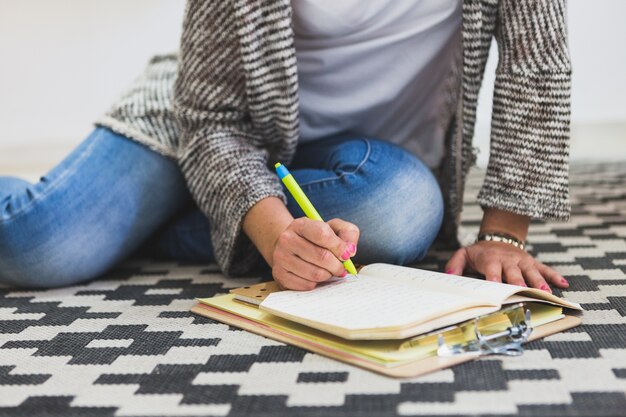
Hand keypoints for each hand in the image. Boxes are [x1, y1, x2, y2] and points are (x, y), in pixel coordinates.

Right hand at [272, 217, 358, 290]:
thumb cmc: (316, 239)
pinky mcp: (280, 275)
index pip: (323, 234)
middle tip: (341, 267)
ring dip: (328, 275)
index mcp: (300, 224)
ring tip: (329, 270)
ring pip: (315, 274)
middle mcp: (287, 239)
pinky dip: (317, 283)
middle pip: (322, 256)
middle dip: (337, 265)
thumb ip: (348, 233)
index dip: (339, 247)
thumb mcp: (333, 228)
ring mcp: (281, 258)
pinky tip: (316, 276)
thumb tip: (350, 250)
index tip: (346, 254)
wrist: (291, 248)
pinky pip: (307, 285)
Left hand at [445, 241, 568, 291]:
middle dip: (518, 281)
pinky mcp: (532, 262)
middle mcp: (508, 260)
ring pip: (532, 271)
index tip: (496, 287)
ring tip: (546, 292)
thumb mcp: (464, 255)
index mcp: (491, 259)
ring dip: (539, 281)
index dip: (494, 278)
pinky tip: (564, 284)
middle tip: (521, 290)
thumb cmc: (479, 253)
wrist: (497, 239)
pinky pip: (545, 268)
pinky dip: (554, 276)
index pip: (492, 269)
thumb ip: (455, 265)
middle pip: (514, 272)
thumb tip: (449, 276)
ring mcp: (522, 261)